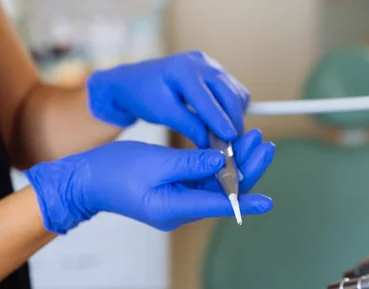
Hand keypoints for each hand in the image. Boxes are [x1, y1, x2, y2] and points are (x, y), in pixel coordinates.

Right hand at [24, 129, 273, 233]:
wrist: (88, 181)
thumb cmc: (113, 172)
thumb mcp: (154, 163)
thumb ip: (190, 163)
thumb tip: (221, 160)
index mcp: (175, 208)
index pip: (218, 206)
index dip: (245, 201)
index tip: (267, 202)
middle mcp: (181, 209)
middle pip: (224, 192)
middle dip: (246, 168)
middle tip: (263, 144)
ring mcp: (180, 201)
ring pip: (217, 184)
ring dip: (235, 162)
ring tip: (254, 139)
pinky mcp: (177, 191)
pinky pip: (205, 180)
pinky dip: (218, 163)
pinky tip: (230, 146)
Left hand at [87, 51, 249, 147]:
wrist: (132, 82)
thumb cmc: (143, 97)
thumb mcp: (163, 114)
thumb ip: (190, 126)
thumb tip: (213, 145)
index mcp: (183, 69)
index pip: (209, 99)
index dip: (222, 121)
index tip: (231, 140)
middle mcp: (200, 62)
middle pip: (230, 94)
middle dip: (234, 121)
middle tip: (233, 145)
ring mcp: (209, 64)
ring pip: (236, 92)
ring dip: (236, 115)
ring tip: (226, 137)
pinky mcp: (214, 70)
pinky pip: (233, 91)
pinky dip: (232, 109)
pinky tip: (222, 124)